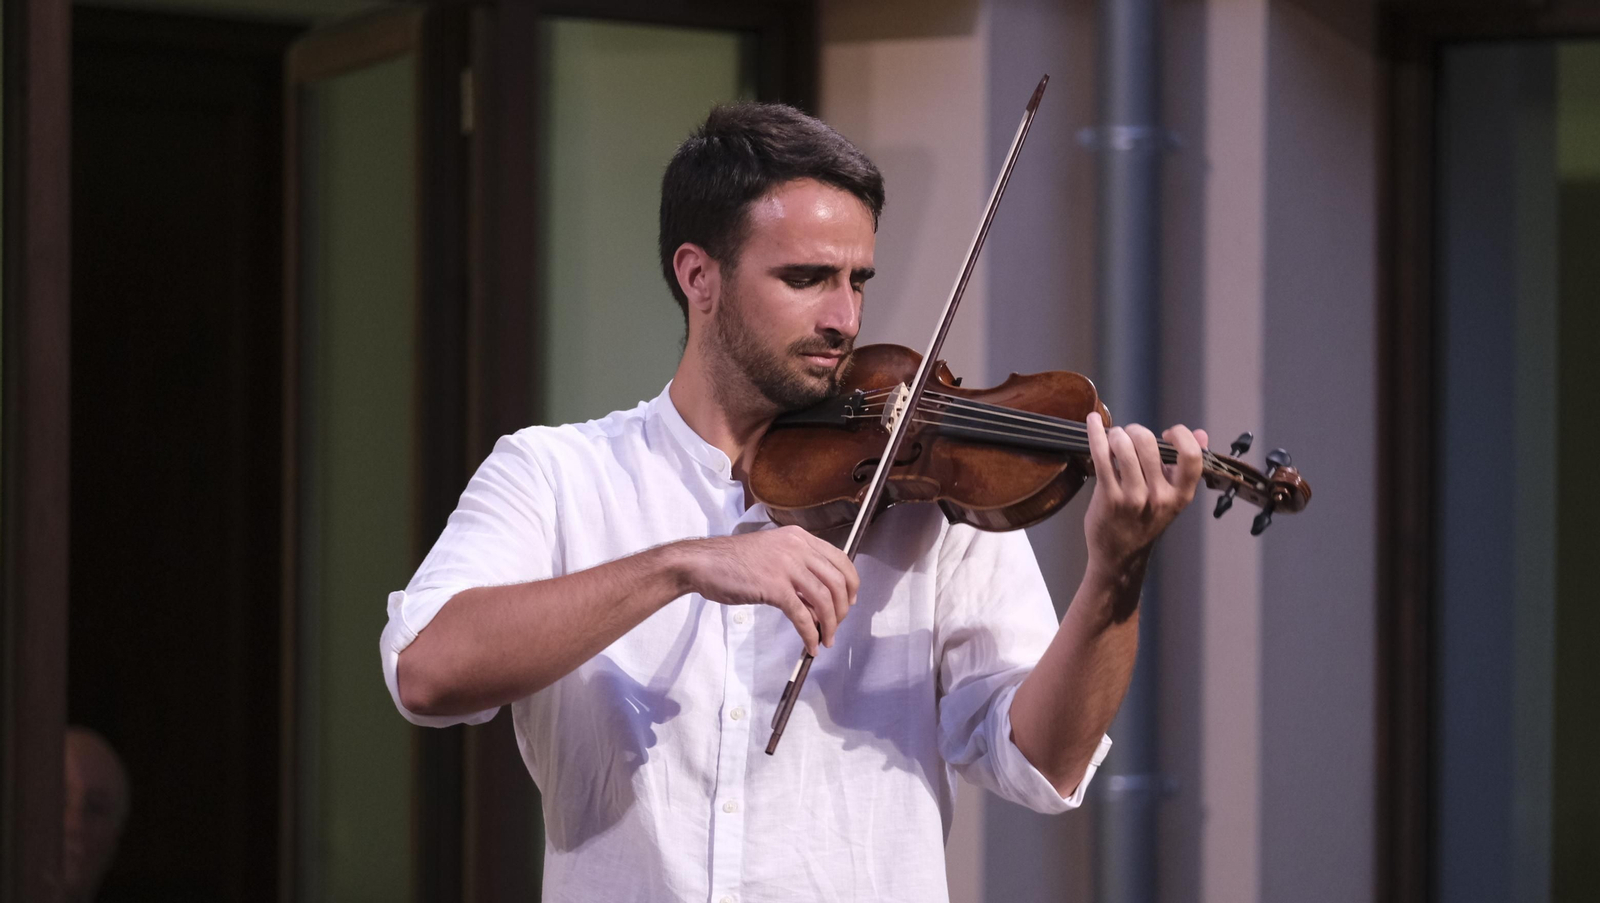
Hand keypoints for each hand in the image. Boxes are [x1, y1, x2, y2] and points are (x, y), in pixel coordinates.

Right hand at [678, 525, 858, 655]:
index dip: (851, 583)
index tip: (850, 601)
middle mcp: (797, 547)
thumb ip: (797, 569)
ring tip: (826, 639)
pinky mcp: (774, 587)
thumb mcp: (772, 554)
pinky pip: (802, 615)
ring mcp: (786, 566)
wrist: (703, 563)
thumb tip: (817, 600)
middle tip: (837, 625)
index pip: (841, 559)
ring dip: (830, 625)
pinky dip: (810, 633)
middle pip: (837, 581)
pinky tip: (810, 645)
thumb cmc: (732, 561)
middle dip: (843, 609)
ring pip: (824, 600)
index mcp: (799, 537)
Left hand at [1083, 413, 1207, 575]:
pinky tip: (1092, 423)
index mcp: (1181, 495)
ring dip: (1116, 434)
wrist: (1120, 556)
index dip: (1181, 436)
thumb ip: (1185, 466)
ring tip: (1114, 438)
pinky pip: (1102, 456)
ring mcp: (1133, 498)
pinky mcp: (1109, 497)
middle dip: (1136, 431)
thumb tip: (1202, 434)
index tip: (1167, 433)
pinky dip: (1095, 435)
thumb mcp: (1171, 497)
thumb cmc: (1145, 521)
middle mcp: (1159, 497)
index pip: (1192, 457)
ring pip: (1124, 447)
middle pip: (1149, 444)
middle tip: (1129, 434)